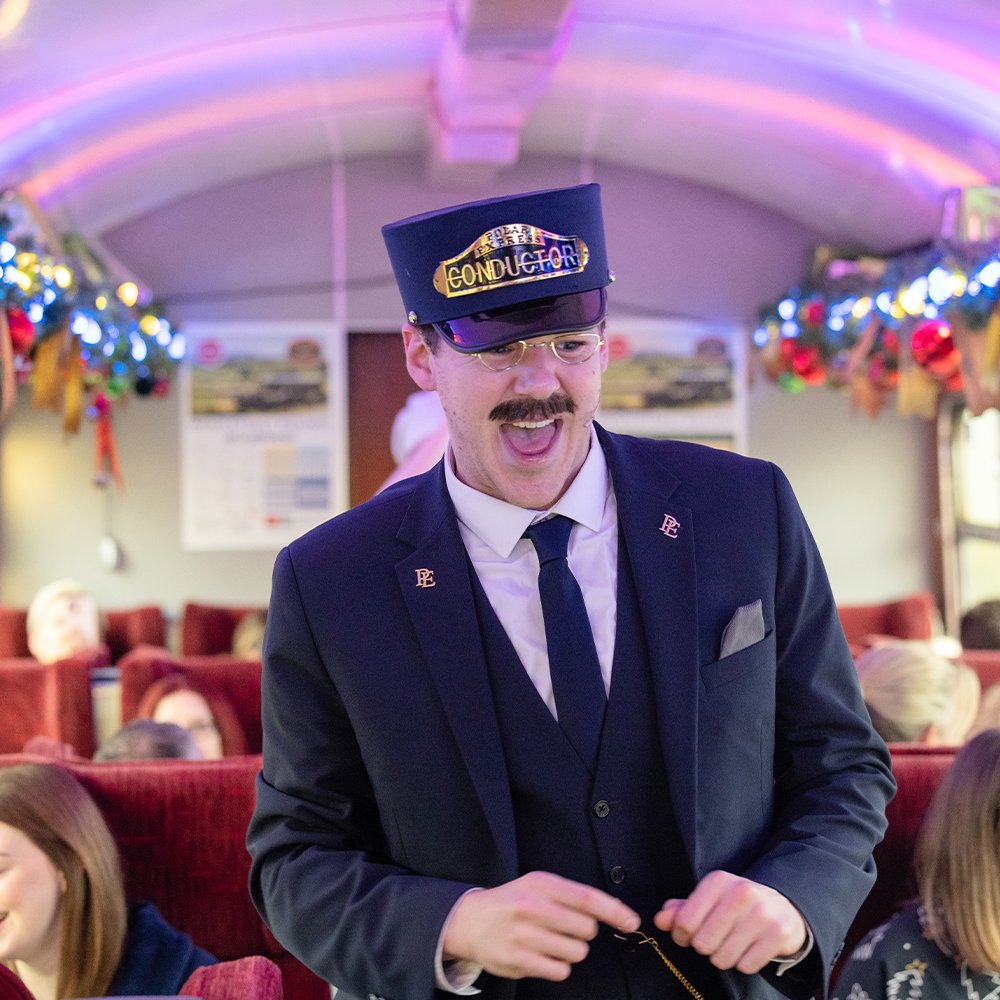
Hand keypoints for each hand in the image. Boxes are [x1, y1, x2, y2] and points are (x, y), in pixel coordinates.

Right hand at [443, 870, 640, 980]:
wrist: (470, 921)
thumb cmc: (512, 902)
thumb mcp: (537, 886)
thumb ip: (572, 896)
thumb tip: (616, 913)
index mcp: (540, 884)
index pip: (586, 898)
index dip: (613, 911)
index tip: (631, 921)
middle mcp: (532, 907)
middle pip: (586, 929)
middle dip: (584, 931)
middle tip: (565, 927)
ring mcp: (524, 936)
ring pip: (576, 952)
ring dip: (571, 950)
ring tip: (551, 941)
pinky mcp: (518, 961)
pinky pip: (560, 971)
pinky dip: (557, 966)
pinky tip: (542, 955)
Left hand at [654, 871, 805, 974]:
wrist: (784, 908)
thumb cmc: (738, 905)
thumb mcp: (709, 900)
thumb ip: (682, 910)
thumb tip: (660, 920)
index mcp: (718, 881)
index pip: (685, 921)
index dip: (681, 936)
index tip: (687, 937)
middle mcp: (740, 892)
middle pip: (703, 943)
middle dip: (705, 948)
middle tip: (715, 940)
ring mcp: (761, 912)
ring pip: (723, 957)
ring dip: (724, 958)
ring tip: (733, 944)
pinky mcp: (778, 933)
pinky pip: (746, 965)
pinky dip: (744, 963)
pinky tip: (749, 949)